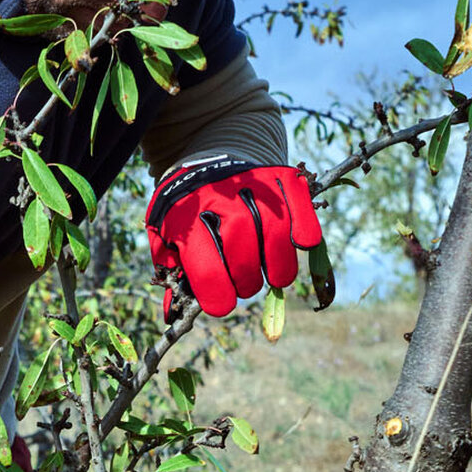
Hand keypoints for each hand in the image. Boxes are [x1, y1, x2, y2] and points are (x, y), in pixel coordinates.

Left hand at [146, 153, 322, 319]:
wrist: (212, 157)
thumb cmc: (190, 210)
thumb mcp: (166, 235)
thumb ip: (171, 271)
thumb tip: (173, 314)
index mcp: (185, 216)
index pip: (206, 269)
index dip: (218, 298)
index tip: (224, 304)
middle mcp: (220, 197)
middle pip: (243, 251)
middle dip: (248, 282)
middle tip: (248, 286)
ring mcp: (253, 184)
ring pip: (275, 234)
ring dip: (279, 268)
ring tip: (274, 277)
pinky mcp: (281, 176)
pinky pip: (301, 209)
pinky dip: (305, 232)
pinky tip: (298, 245)